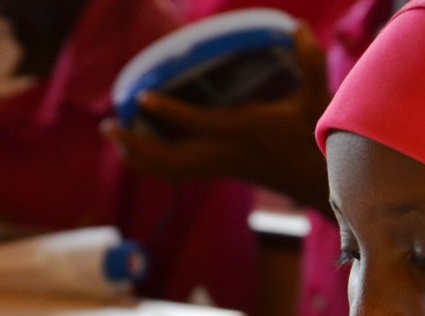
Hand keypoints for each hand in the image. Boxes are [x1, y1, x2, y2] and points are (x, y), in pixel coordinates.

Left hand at [101, 23, 333, 215]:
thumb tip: (298, 24)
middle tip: (108, 124)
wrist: (315, 181)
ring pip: (166, 171)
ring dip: (137, 156)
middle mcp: (223, 153)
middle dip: (135, 144)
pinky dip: (150, 164)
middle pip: (168, 158)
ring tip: (114, 134)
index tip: (142, 96)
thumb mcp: (317, 98)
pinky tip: (136, 147)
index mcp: (242, 132)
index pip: (198, 123)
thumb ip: (310, 62)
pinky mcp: (216, 172)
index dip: (168, 110)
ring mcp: (217, 167)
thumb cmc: (312, 137)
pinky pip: (174, 175)